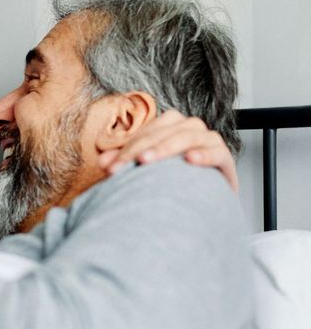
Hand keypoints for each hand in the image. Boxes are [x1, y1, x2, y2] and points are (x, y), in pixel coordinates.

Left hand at [98, 110, 238, 191]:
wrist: (204, 202)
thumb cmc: (172, 182)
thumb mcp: (145, 172)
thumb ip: (124, 162)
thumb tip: (102, 161)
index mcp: (169, 126)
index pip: (145, 132)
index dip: (126, 148)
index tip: (109, 168)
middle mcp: (189, 128)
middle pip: (163, 131)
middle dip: (139, 149)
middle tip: (122, 167)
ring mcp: (209, 141)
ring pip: (187, 135)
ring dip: (166, 147)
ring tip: (147, 161)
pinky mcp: (225, 158)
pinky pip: (217, 152)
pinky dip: (204, 154)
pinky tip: (190, 160)